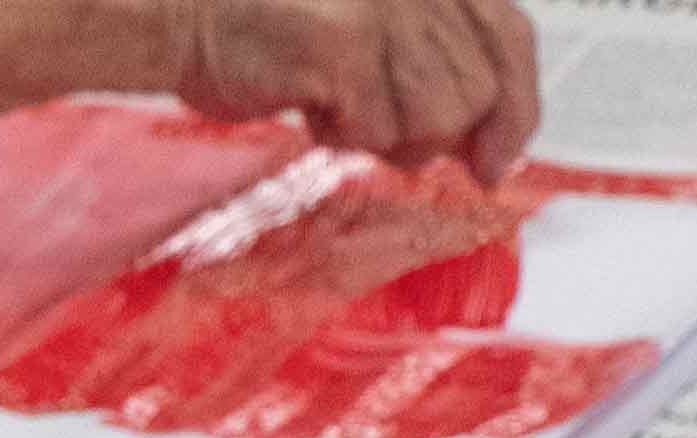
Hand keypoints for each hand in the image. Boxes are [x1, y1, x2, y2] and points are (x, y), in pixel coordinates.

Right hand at [165, 0, 538, 176]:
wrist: (182, 13)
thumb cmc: (272, 28)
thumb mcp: (375, 28)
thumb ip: (436, 58)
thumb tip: (490, 142)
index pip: (511, 39)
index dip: (514, 109)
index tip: (494, 163)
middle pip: (474, 95)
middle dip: (432, 134)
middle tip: (373, 124)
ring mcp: (385, 7)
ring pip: (431, 122)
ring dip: (382, 135)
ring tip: (334, 102)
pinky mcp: (346, 43)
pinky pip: (376, 128)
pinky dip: (341, 133)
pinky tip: (308, 100)